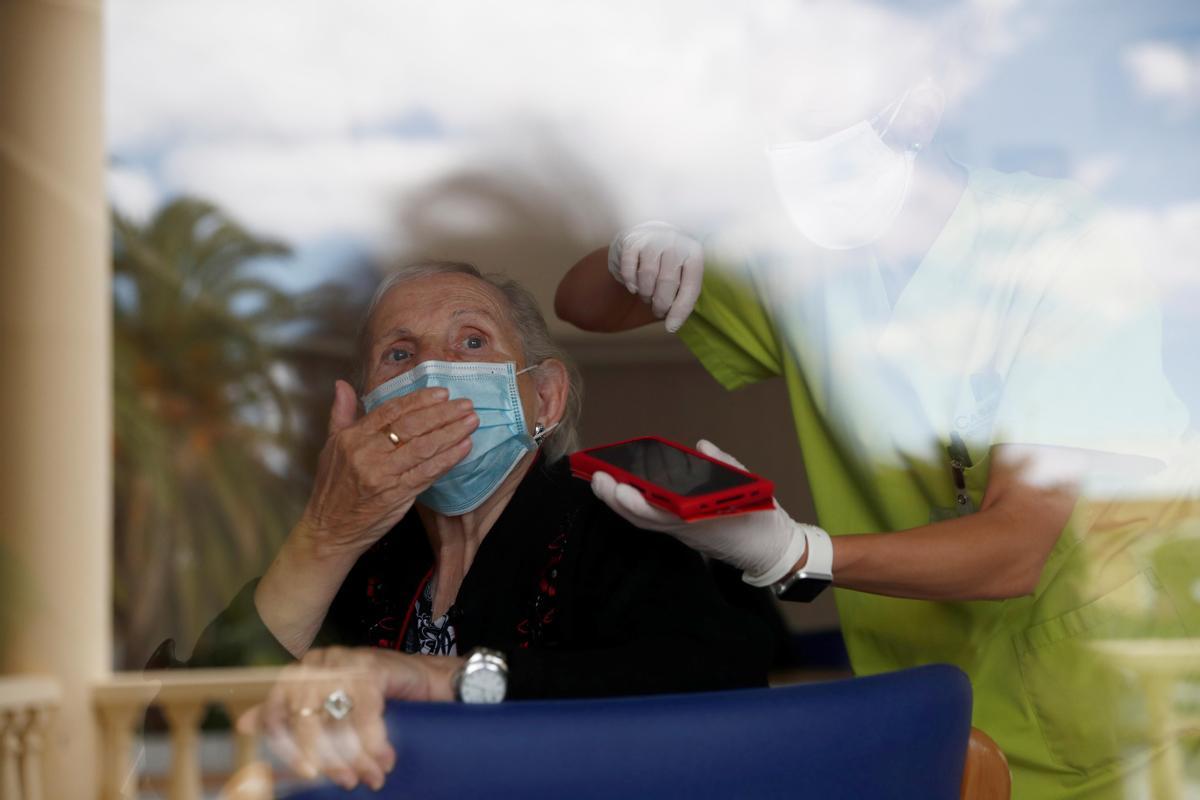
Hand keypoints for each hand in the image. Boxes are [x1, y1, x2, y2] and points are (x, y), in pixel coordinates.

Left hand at [237, 647, 460, 791]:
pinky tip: (384, 757)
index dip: (292, 749)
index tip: (309, 774)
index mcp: (298, 673)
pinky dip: (375, 739)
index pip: (279, 716)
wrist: (424, 678)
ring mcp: (343, 661)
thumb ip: (288, 714)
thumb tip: (242, 726)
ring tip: (373, 775)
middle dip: (331, 758)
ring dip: (358, 754)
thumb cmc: (374, 695)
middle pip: (309, 721)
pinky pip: (365, 711)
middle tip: (348, 782)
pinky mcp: (369, 665)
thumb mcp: (329, 707)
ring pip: (338, 719)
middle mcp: (315, 663)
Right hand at [300, 379, 479, 556]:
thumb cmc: (333, 489)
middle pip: (411, 426)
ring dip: (451, 432)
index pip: (390, 410)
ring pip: (422, 447)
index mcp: (352, 437)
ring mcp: (382, 474)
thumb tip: (342, 385)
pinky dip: (448, 459)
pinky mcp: (396, 494)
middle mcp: (367, 453)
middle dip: (442, 413)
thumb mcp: (331, 447)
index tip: (442, 393)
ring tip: (471, 422)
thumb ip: (340, 414)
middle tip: (465, 404)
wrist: (329, 531)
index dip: (419, 400)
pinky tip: (464, 448)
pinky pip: (427, 472)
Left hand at [591, 440, 818, 583]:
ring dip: (620, 503)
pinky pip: (652, 520)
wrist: (770, 549)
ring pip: (644, 521)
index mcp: (703, 519)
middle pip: (644, 518)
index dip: (638, 501)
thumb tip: (701, 446)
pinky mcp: (681, 530)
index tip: (618, 485)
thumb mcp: (748, 487)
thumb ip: (724, 465)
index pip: (662, 513)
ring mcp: (681, 531)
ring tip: (601, 481)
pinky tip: (620, 489)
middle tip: (598, 478)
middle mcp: (686, 529)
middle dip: (618, 500)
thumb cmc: (759, 517)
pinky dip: (634, 506)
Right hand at [608, 221, 703, 331]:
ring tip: (647, 296)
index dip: (680, 310)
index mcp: (694, 253)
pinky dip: (630, 283)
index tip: (671, 327)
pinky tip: (633, 287)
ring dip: (645, 294)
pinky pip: (629, 270)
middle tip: (657, 311)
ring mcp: (653, 239)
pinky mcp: (632, 241)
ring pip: (647, 277)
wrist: (649, 233)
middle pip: (667, 283)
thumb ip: (683, 295)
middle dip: (660, 304)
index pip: (690, 287)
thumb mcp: (683, 273)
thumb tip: (673, 324)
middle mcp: (676, 242)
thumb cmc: (669, 262)